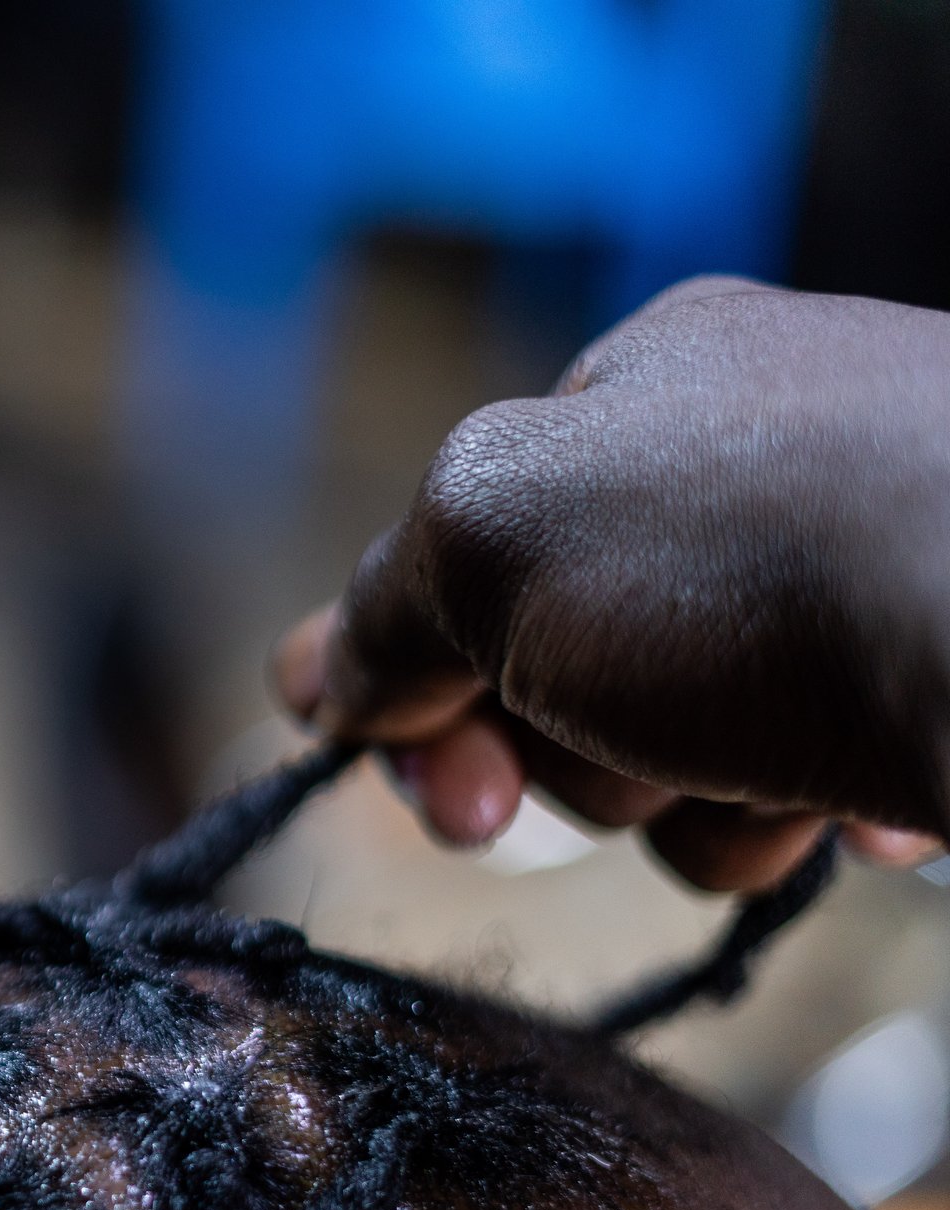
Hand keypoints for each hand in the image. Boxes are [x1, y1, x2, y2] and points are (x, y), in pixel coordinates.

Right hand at [273, 277, 949, 890]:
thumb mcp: (494, 540)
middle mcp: (752, 461)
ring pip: (681, 745)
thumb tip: (322, 677)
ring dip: (691, 808)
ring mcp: (858, 570)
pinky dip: (809, 819)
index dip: (416, 688)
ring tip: (772, 794)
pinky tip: (864, 810)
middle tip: (626, 778)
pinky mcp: (942, 674)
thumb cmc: (762, 557)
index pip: (459, 552)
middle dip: (571, 754)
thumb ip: (386, 605)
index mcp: (640, 389)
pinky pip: (810, 783)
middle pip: (558, 663)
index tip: (449, 801)